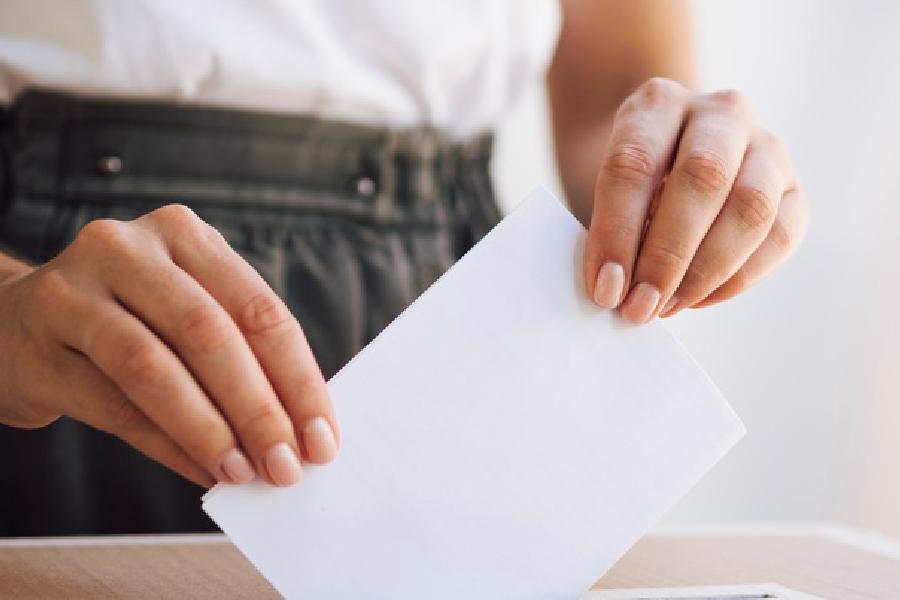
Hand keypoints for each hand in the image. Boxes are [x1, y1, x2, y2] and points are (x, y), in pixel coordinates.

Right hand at [0, 205, 338, 486]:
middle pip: (209, 334)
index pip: (258, 309)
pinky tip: (200, 471)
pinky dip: (165, 445)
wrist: (13, 322)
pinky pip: (111, 405)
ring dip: (209, 431)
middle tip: (287, 465)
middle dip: (258, 409)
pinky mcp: (37, 342)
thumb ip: (238, 353)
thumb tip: (298, 427)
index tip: (323, 436)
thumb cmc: (126, 320)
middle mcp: (128, 249)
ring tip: (245, 474)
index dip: (298, 378)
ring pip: (154, 368)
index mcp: (184, 235)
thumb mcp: (185, 310)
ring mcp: (73, 291)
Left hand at [584, 78, 808, 323]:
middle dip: (668, 255)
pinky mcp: (793, 188)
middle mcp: (719, 113)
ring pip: (751, 208)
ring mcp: (766, 146)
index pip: (635, 163)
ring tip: (667, 307)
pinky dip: (739, 278)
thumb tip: (615, 289)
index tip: (606, 288)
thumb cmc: (628, 182)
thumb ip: (608, 230)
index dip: (617, 232)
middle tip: (640, 307)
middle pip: (703, 178)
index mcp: (657, 104)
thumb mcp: (603, 190)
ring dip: (706, 271)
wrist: (669, 157)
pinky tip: (699, 299)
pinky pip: (779, 236)